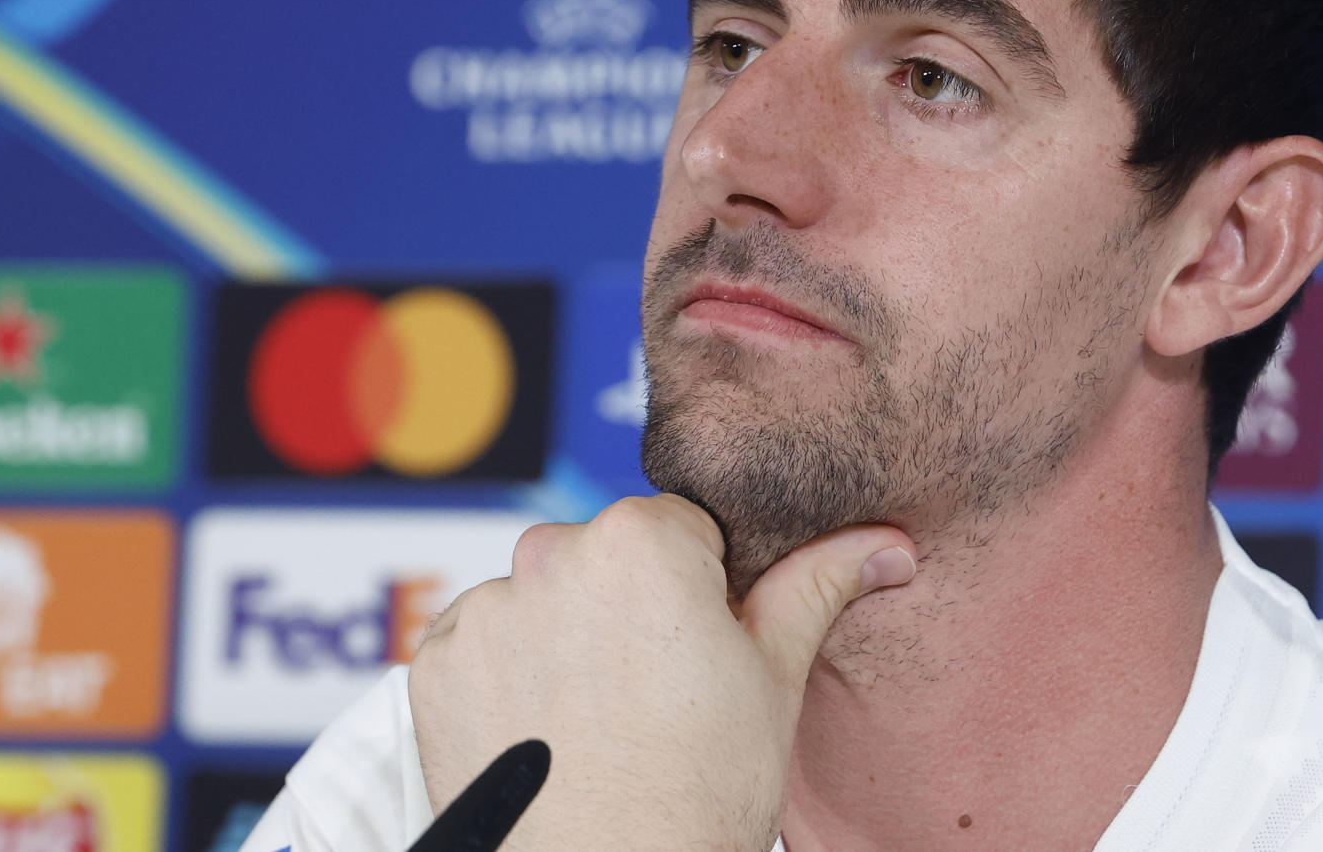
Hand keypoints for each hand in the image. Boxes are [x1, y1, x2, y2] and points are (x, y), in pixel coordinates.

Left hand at [407, 494, 916, 851]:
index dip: (698, 593)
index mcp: (642, 540)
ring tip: (601, 721)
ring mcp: (486, 611)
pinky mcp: (436, 662)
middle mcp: (551, 556)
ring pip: (542, 597)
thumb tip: (885, 545)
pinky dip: (508, 674)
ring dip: (565, 637)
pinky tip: (550, 730)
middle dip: (627, 607)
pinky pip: (481, 639)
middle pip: (603, 556)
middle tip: (656, 694)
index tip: (699, 653)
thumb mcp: (773, 677)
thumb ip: (818, 585)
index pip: (679, 529)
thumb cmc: (702, 793)